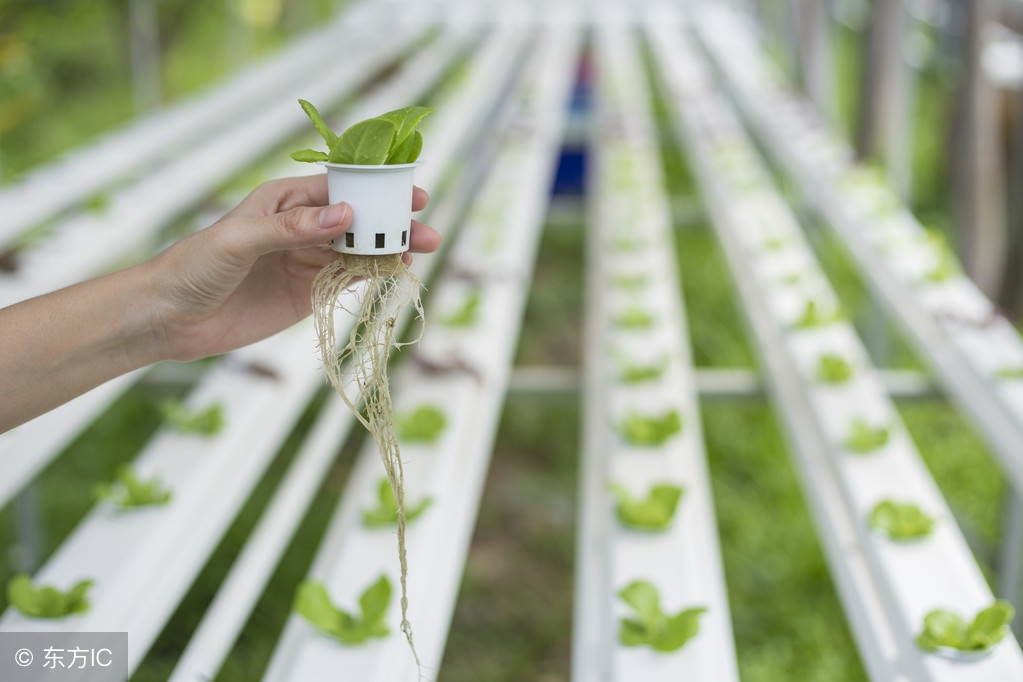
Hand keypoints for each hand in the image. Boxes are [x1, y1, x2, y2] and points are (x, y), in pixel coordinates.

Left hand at [148, 174, 439, 360]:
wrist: (168, 318)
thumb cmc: (194, 267)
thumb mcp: (240, 241)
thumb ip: (292, 228)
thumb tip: (346, 215)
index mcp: (284, 202)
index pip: (339, 189)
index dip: (376, 190)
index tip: (410, 194)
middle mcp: (300, 227)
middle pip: (357, 220)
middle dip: (393, 223)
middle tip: (427, 230)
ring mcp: (305, 260)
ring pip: (358, 250)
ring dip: (390, 250)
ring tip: (422, 252)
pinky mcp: (305, 292)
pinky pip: (347, 279)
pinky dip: (373, 275)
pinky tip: (395, 272)